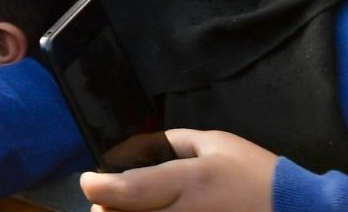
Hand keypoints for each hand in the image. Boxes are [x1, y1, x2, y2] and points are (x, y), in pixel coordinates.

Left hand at [80, 129, 277, 211]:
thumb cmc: (257, 178)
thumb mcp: (216, 144)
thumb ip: (169, 142)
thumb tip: (132, 149)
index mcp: (187, 183)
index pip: (124, 190)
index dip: (97, 185)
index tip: (90, 180)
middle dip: (105, 208)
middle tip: (109, 199)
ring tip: (129, 208)